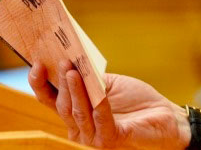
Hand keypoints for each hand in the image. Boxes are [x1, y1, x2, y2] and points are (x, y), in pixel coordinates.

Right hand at [29, 61, 187, 148]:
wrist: (164, 115)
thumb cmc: (136, 100)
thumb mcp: (108, 84)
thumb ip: (89, 78)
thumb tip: (71, 59)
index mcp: (76, 113)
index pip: (50, 100)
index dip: (40, 83)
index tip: (36, 63)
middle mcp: (79, 129)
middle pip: (62, 105)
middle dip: (61, 82)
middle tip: (62, 60)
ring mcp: (93, 138)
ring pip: (78, 113)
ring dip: (75, 91)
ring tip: (72, 70)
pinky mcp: (110, 141)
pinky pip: (101, 120)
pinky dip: (98, 104)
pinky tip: (98, 91)